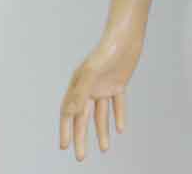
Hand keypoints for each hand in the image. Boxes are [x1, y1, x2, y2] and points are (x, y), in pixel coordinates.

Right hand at [59, 19, 145, 160]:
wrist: (127, 35)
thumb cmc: (107, 49)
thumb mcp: (92, 71)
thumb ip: (80, 92)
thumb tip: (69, 114)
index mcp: (78, 84)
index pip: (69, 112)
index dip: (66, 129)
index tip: (64, 146)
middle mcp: (89, 87)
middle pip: (83, 117)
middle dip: (81, 137)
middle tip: (80, 157)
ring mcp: (104, 86)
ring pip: (101, 114)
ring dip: (102, 131)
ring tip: (104, 148)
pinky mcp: (119, 83)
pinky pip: (118, 103)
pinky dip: (119, 115)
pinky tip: (121, 129)